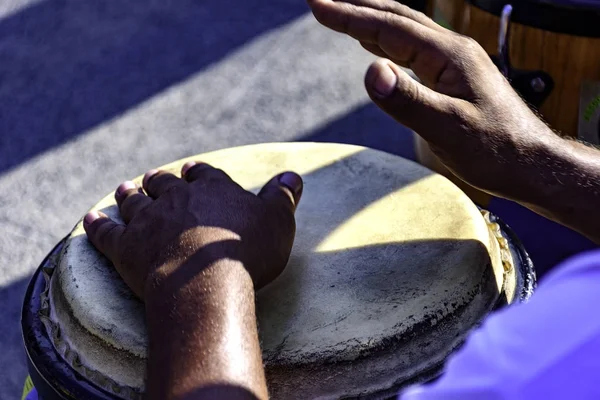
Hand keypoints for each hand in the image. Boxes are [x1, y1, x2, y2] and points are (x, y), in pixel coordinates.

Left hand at [83, 161, 302, 298]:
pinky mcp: (126, 247)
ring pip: (134, 202)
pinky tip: (89, 219)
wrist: (205, 280)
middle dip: (159, 180)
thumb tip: (294, 175)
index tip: (190, 170)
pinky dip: (96, 225)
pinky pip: (106, 232)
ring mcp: (148, 220)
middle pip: (164, 183)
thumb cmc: (247, 252)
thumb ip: (282, 197)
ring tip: (124, 189)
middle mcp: (177, 198)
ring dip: (129, 195)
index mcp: (212, 189)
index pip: (203, 174)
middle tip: (152, 177)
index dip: (197, 172)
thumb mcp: (278, 222)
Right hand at [307, 0, 554, 194]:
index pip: (389, 28)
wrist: (532, 164)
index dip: (349, 17)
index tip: (317, 5)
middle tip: (320, 3)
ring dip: (370, 20)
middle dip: (356, 8)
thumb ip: (408, 100)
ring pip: (405, 30)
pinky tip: (375, 45)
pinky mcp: (454, 76)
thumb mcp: (448, 129)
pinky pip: (413, 49)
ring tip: (340, 15)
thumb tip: (369, 71)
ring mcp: (454, 62)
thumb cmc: (496, 150)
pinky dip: (386, 40)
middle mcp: (452, 50)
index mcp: (449, 56)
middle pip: (396, 17)